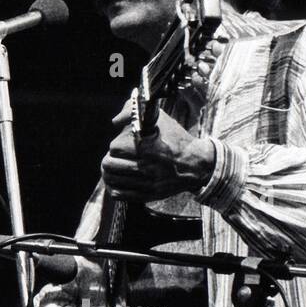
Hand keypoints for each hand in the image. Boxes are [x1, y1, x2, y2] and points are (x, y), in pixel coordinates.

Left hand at [100, 103, 214, 202]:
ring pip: (112, 179)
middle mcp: (147, 167)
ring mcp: (148, 183)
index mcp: (148, 147)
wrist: (196, 164)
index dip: (116, 145)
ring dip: (109, 172)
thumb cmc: (176, 138)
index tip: (122, 145)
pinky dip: (114, 187)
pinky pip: (119, 194)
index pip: (115, 147)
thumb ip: (133, 111)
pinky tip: (117, 180)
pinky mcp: (149, 195)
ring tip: (114, 168)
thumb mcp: (159, 118)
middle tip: (115, 157)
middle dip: (110, 158)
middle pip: (110, 164)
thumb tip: (115, 121)